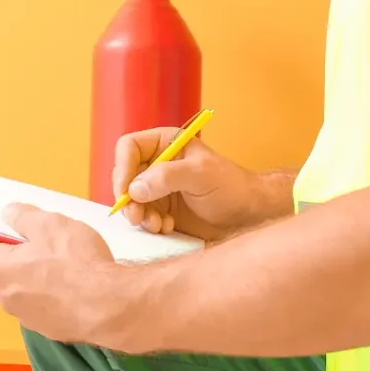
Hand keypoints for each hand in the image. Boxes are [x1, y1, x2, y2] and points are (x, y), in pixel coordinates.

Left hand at [0, 203, 117, 343]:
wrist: (109, 307)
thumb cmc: (76, 260)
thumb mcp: (50, 224)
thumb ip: (23, 217)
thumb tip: (7, 214)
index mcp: (1, 270)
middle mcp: (6, 297)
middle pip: (2, 265)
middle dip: (14, 249)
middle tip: (39, 232)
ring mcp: (27, 317)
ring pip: (23, 285)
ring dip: (34, 270)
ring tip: (63, 256)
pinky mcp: (49, 328)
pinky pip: (42, 301)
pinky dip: (50, 288)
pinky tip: (73, 279)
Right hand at [113, 127, 261, 241]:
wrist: (247, 215)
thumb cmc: (230, 186)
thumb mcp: (201, 174)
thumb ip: (167, 176)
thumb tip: (135, 188)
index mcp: (165, 143)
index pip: (129, 147)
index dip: (122, 167)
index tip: (125, 191)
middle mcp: (157, 164)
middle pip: (124, 176)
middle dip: (128, 198)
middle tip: (137, 216)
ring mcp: (158, 188)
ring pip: (131, 200)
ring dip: (139, 215)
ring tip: (157, 225)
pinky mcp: (162, 210)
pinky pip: (142, 217)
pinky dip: (149, 225)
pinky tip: (167, 228)